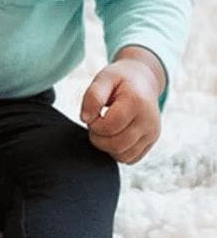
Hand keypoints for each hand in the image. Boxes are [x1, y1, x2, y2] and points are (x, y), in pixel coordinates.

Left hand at [79, 47, 165, 163]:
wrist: (142, 80)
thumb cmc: (119, 80)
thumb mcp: (103, 79)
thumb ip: (92, 97)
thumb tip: (86, 119)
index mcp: (137, 102)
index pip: (110, 126)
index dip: (94, 124)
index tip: (93, 114)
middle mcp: (149, 120)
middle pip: (117, 144)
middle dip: (98, 138)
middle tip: (95, 124)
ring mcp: (153, 133)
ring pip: (123, 156)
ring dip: (106, 147)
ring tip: (105, 129)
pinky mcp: (151, 141)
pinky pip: (130, 159)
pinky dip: (117, 152)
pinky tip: (114, 136)